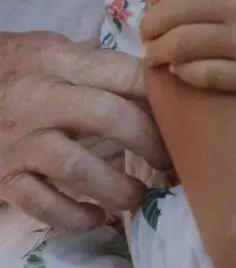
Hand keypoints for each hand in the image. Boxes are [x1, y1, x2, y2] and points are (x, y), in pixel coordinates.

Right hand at [0, 31, 169, 231]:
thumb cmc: (18, 69)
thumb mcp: (55, 50)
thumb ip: (100, 64)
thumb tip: (158, 79)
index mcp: (60, 60)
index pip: (124, 75)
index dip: (161, 98)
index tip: (185, 118)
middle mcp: (41, 98)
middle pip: (110, 118)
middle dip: (151, 143)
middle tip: (171, 163)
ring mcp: (21, 141)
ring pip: (77, 168)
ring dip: (117, 189)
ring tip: (138, 197)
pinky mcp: (4, 177)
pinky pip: (43, 205)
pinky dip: (75, 217)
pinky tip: (97, 218)